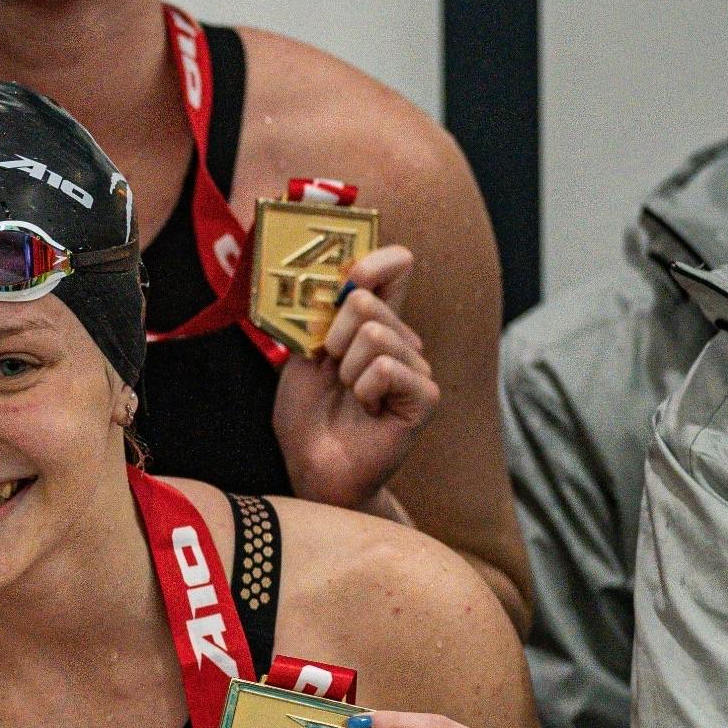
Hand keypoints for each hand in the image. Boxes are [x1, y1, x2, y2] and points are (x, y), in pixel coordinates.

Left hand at [273, 245, 437, 508]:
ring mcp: (416, 367)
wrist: (315, 467)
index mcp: (372, 325)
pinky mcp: (425, 396)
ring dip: (346, 369)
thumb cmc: (308, 416)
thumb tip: (343, 281)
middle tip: (332, 371)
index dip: (378, 260)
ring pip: (375, 334)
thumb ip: (321, 316)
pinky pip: (387, 368)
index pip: (392, 270)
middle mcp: (400, 340)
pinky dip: (364, 389)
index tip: (353, 275)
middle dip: (333, 336)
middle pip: (367, 301)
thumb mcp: (302, 356)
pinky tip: (367, 410)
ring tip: (350, 395)